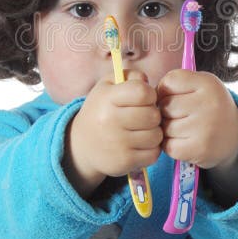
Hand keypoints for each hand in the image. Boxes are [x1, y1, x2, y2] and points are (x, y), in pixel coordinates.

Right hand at [64, 70, 162, 198]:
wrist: (81, 145)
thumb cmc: (102, 109)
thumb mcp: (108, 85)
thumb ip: (131, 76)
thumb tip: (148, 83)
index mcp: (107, 98)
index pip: (143, 92)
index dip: (149, 94)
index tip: (143, 98)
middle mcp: (110, 121)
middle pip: (153, 115)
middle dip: (153, 114)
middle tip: (142, 116)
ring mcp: (117, 144)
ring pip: (156, 136)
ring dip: (153, 133)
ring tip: (141, 130)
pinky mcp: (123, 162)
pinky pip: (153, 154)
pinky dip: (151, 149)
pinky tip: (139, 144)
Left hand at [156, 69, 237, 169]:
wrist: (235, 137)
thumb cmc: (209, 107)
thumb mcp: (201, 85)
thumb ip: (176, 83)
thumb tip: (147, 98)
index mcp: (208, 83)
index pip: (169, 81)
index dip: (165, 90)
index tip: (174, 97)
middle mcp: (209, 104)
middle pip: (165, 105)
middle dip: (166, 112)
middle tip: (180, 116)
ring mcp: (205, 128)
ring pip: (165, 127)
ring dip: (168, 130)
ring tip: (184, 129)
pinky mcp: (199, 149)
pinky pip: (168, 146)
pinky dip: (171, 145)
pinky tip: (184, 141)